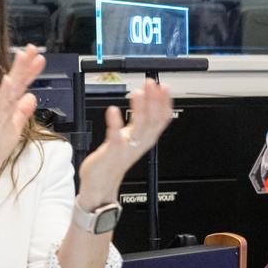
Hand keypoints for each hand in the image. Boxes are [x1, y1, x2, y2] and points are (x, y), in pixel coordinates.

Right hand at [0, 45, 44, 183]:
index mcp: (7, 106)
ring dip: (15, 71)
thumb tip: (31, 97)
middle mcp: (2, 105)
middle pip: (16, 81)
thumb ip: (22, 111)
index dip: (30, 71)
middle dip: (24, 64)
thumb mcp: (15, 127)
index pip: (21, 85)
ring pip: (9, 88)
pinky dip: (4, 91)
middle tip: (33, 48)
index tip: (39, 58)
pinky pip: (0, 105)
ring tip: (22, 56)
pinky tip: (9, 80)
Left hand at [74, 79, 175, 207]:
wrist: (101, 184)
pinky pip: (115, 137)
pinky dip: (115, 123)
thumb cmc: (114, 159)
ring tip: (137, 93)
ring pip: (139, 127)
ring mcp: (126, 148)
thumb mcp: (132, 137)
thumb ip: (139, 120)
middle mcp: (139, 143)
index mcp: (146, 138)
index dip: (165, 103)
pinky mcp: (111, 152)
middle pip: (153, 121)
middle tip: (151, 84)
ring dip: (139, 109)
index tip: (164, 87)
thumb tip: (145, 98)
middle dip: (154, 100)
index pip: (162, 119)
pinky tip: (112, 111)